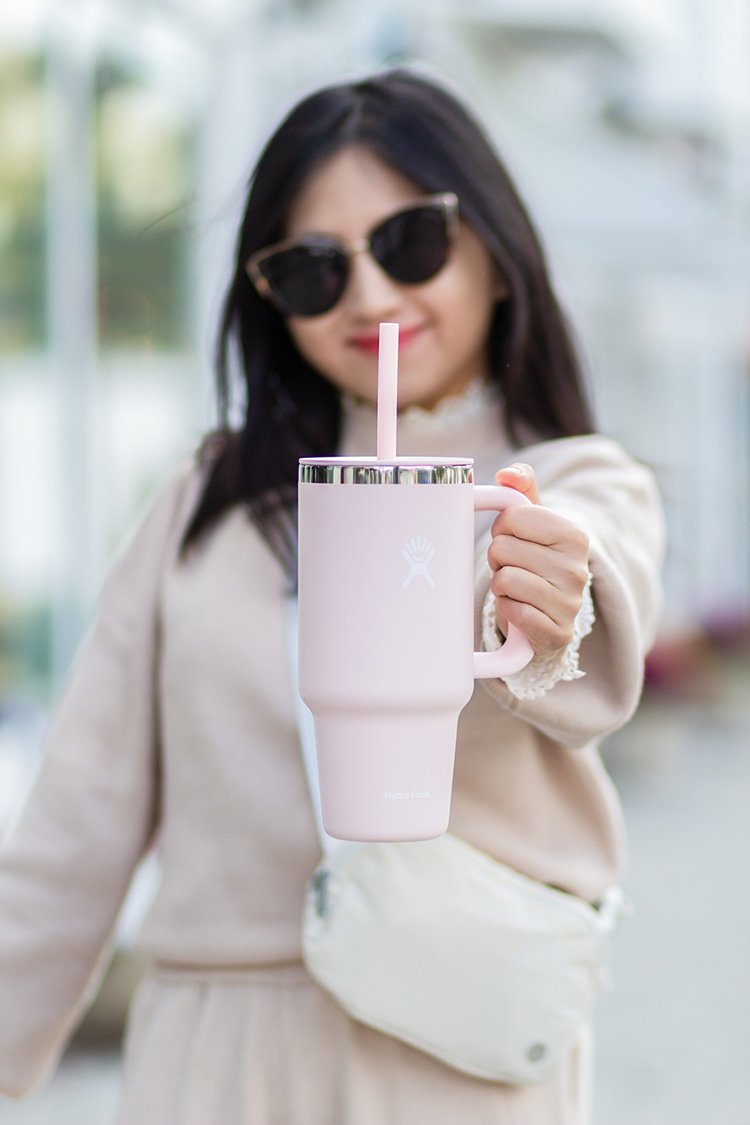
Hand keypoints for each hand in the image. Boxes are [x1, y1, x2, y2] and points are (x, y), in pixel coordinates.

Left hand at [488, 463, 589, 658]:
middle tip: (513, 566)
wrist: (551, 612)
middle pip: (502, 548)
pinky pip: (512, 612)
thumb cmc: (536, 559)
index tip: (513, 539)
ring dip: (500, 585)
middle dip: (498, 558)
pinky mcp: (558, 633)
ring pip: (504, 580)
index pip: (510, 516)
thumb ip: (522, 488)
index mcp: (574, 535)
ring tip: (515, 587)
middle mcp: (578, 569)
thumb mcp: (533, 521)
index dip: (501, 528)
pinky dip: (507, 610)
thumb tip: (507, 475)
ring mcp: (570, 603)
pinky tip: (520, 609)